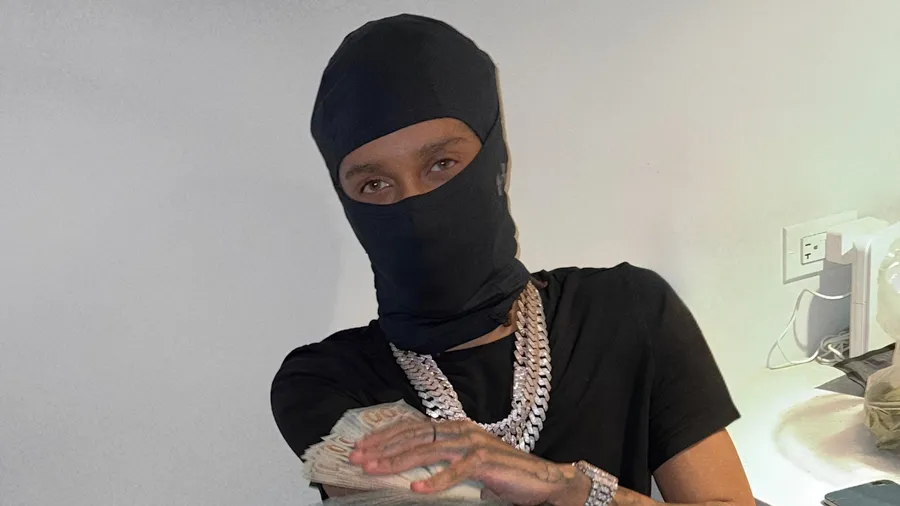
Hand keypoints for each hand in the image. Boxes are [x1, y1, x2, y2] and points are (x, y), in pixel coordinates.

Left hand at [348, 419, 590, 505]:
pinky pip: (456, 470)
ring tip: (375, 470)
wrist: (541, 481)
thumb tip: (406, 470)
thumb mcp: (463, 466)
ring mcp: (473, 443)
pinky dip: (436, 480)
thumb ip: (440, 461)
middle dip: (382, 447)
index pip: (411, 427)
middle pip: (414, 435)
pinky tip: (416, 489)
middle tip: (356, 458)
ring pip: (428, 449)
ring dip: (398, 461)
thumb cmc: (502, 475)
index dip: (384, 436)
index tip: (359, 448)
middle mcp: (461, 430)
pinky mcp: (485, 459)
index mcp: (454, 428)